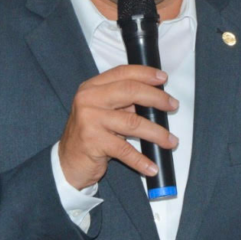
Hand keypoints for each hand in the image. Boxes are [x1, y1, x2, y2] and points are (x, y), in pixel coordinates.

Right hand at [58, 64, 178, 189]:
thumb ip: (122, 102)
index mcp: (92, 87)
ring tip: (171, 141)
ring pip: (133, 123)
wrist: (67, 162)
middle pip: (130, 91)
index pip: (122, 73)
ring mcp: (90, 120)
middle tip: (173, 105)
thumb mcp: (102, 111)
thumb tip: (155, 98)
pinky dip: (141, 160)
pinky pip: (125, 150)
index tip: (163, 78)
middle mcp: (88, 99)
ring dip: (157, 133)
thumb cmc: (90, 134)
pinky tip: (152, 166)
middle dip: (157, 98)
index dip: (145, 73)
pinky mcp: (93, 142)